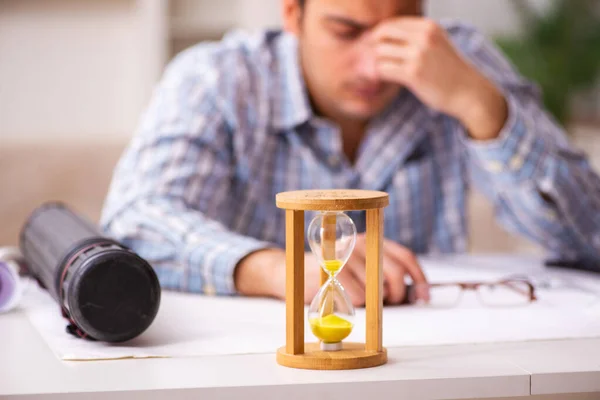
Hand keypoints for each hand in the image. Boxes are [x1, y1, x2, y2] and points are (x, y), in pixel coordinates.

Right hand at [250, 235, 428, 306]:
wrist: (291, 273)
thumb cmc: (330, 274)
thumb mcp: (358, 267)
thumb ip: (380, 273)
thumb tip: (412, 294)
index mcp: (371, 240)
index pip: (405, 256)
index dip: (419, 277)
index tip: (424, 295)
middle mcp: (360, 243)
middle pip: (396, 272)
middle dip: (400, 294)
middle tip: (394, 302)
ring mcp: (346, 256)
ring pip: (377, 289)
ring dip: (376, 302)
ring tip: (364, 299)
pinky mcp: (332, 271)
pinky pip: (359, 296)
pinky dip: (358, 305)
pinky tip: (347, 299)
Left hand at [373, 17, 507, 140]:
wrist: (469, 93)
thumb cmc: (449, 72)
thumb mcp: (436, 45)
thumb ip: (416, 38)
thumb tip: (384, 38)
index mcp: (428, 26)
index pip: (392, 24)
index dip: (379, 36)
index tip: (376, 49)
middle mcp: (423, 37)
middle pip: (382, 33)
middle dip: (373, 46)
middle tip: (372, 60)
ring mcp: (418, 54)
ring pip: (380, 52)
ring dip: (375, 63)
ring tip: (379, 72)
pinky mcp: (413, 73)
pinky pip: (383, 69)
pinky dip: (379, 74)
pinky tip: (382, 80)